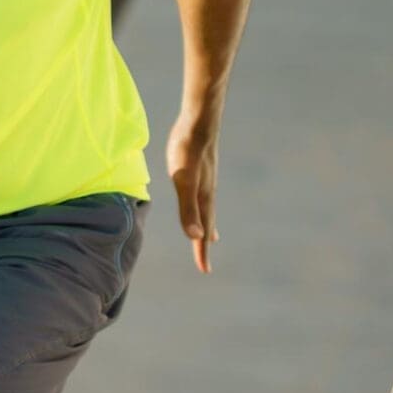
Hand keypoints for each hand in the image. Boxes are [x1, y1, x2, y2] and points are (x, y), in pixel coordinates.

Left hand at [166, 109, 220, 273]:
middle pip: (206, 224)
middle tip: (205, 262)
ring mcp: (205, 181)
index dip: (201, 251)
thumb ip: (188, 209)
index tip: (204, 270)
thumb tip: (195, 236)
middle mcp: (207, 193)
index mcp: (202, 200)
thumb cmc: (187, 152)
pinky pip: (202, 196)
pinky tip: (200, 202)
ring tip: (209, 238)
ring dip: (206, 226)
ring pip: (206, 211)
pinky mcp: (201, 170)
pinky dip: (202, 207)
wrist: (199, 123)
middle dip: (204, 244)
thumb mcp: (183, 181)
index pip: (202, 232)